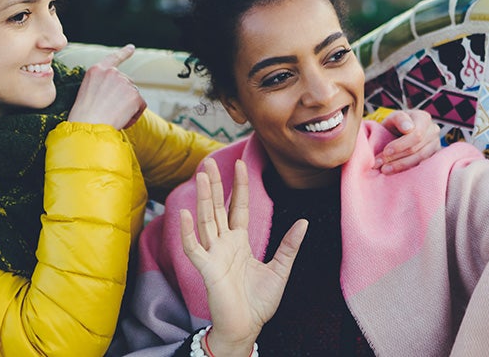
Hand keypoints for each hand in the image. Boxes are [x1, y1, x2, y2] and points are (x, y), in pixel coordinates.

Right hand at [65, 44, 146, 129]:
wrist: (88, 126)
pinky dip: (134, 114)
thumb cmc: (84, 116)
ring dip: (127, 107)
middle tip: (109, 110)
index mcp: (96, 70)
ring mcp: (124, 82)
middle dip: (123, 97)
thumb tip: (118, 91)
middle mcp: (112, 72)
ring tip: (112, 116)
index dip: (124, 53)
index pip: (114, 58)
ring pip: (133, 96)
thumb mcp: (87, 92)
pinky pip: (140, 105)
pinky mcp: (134, 94)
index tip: (132, 48)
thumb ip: (102, 85)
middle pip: (127, 83)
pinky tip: (122, 119)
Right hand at [180, 159, 306, 356]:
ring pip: (205, 221)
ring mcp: (214, 255)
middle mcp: (224, 244)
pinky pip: (194, 248)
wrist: (247, 328)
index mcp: (239, 242)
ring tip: (201, 176)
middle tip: (208, 160)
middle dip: (214, 184)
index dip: (239, 186)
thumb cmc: (259, 302)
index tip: (241, 164)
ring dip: (203, 198)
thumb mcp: (280, 270)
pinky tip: (185, 214)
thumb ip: (289, 246)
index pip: (238, 207)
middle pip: (217, 208)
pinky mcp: (207, 270)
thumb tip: (304, 221)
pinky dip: (188, 232)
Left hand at [374, 108, 442, 173]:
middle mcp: (433, 131)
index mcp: (423, 118)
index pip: (416, 135)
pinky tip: (394, 173)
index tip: (386, 152)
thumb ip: (399, 118)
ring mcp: (435, 145)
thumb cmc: (395, 125)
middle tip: (379, 163)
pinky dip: (406, 170)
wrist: (398, 134)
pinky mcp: (434, 157)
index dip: (400, 145)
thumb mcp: (393, 118)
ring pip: (419, 159)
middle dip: (396, 157)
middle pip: (417, 149)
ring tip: (384, 170)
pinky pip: (422, 167)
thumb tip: (408, 128)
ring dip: (400, 166)